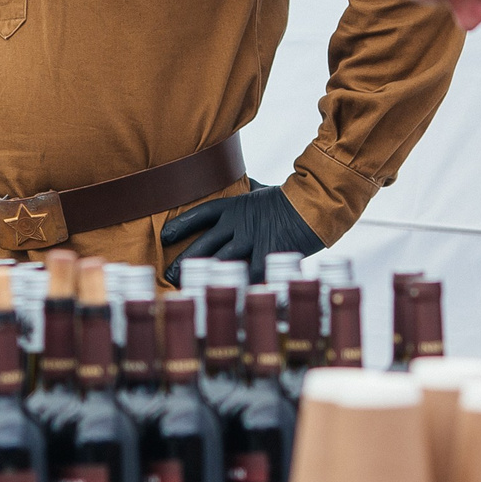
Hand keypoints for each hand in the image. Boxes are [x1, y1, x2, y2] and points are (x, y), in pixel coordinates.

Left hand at [159, 183, 322, 283]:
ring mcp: (251, 241)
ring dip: (204, 277)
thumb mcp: (264, 190)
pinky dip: (238, 287)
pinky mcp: (266, 255)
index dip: (181, 225)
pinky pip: (249, 275)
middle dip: (184, 261)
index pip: (200, 215)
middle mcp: (238, 224)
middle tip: (168, 275)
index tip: (165, 236)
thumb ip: (250, 190)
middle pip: (204, 244)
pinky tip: (225, 298)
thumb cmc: (289, 198)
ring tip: (189, 289)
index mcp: (234, 207)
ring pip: (221, 261)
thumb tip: (245, 182)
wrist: (315, 204)